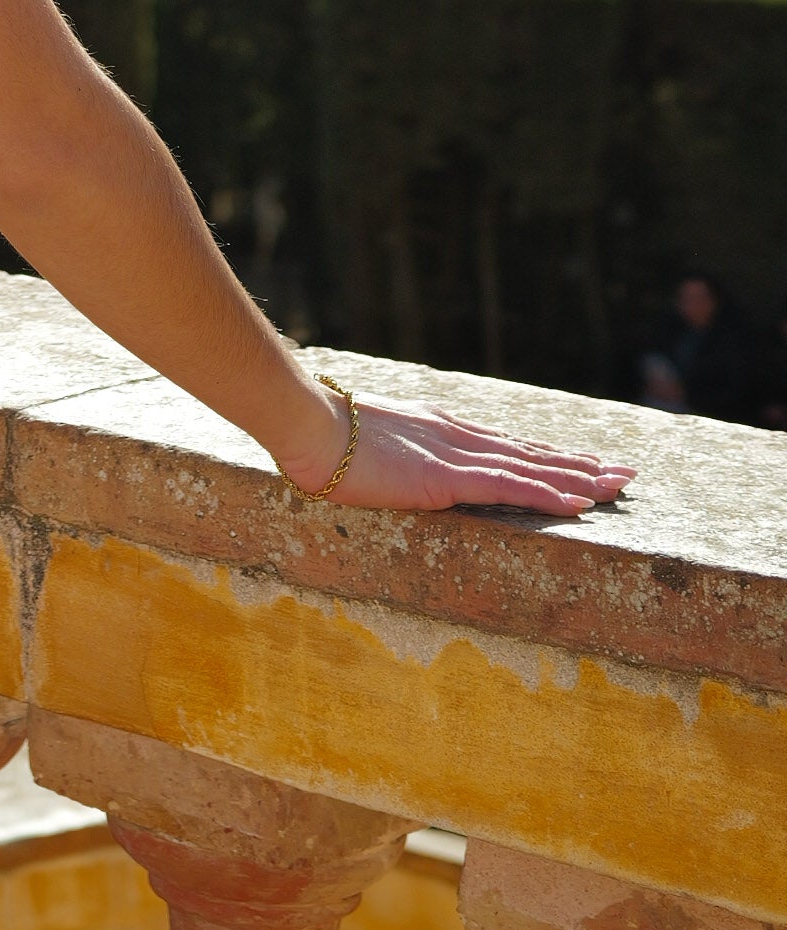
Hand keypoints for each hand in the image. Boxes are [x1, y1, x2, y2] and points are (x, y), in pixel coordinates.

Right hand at [282, 393, 632, 518]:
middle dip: (578, 463)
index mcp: (438, 430)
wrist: (308, 426)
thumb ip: (389, 453)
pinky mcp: (449, 477)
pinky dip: (549, 494)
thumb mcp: (365, 443)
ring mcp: (455, 455)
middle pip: (530, 452)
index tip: (580, 460)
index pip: (504, 445)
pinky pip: (511, 487)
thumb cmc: (320, 435)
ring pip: (532, 468)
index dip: (545, 455)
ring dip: (579, 478)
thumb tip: (387, 465)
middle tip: (622, 471)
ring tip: (617, 486)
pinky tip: (580, 503)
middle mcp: (456, 437)